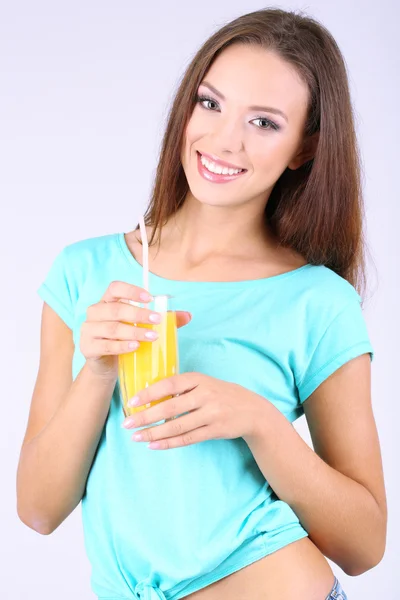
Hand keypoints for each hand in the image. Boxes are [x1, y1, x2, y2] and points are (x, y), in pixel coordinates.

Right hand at [79, 280, 191, 380]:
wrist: (106, 364)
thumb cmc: (124, 338)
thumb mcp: (142, 326)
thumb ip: (163, 319)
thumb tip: (188, 315)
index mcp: (107, 301)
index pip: (115, 288)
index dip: (131, 290)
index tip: (150, 298)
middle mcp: (95, 312)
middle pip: (116, 308)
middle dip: (139, 314)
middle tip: (157, 320)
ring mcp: (88, 329)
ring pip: (112, 327)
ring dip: (134, 332)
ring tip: (152, 337)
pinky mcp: (87, 347)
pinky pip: (105, 345)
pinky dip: (122, 346)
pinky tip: (135, 347)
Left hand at [121, 372, 265, 448]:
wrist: (252, 410)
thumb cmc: (220, 394)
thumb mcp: (204, 383)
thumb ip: (182, 388)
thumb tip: (149, 396)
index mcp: (199, 379)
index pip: (169, 384)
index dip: (149, 393)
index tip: (131, 402)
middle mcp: (205, 395)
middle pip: (170, 407)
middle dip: (145, 417)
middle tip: (126, 424)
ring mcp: (211, 414)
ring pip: (177, 426)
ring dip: (154, 433)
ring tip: (136, 437)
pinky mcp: (215, 430)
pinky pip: (187, 439)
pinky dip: (169, 443)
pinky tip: (154, 445)